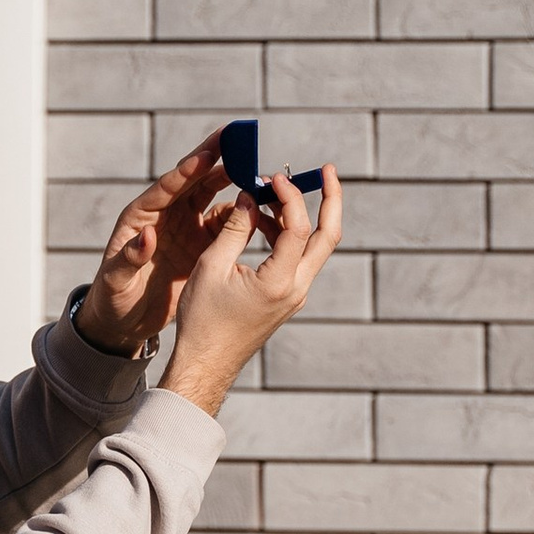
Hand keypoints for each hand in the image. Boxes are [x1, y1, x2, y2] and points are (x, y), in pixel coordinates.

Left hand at [76, 133, 232, 352]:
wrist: (126, 320)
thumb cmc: (113, 297)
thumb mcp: (115, 279)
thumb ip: (129, 257)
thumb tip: (147, 235)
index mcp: (141, 217)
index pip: (166, 187)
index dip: (187, 170)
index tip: (207, 154)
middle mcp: (165, 215)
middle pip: (192, 181)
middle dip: (214, 159)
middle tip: (237, 139)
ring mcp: (185, 227)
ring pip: (211, 196)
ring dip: (231, 180)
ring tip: (254, 167)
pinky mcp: (201, 244)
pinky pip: (224, 222)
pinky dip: (241, 212)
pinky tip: (259, 204)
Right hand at [161, 171, 342, 417]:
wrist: (206, 363)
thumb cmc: (203, 319)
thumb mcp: (212, 267)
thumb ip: (235, 228)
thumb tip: (249, 196)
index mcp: (279, 283)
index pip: (298, 227)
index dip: (288, 196)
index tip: (270, 178)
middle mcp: (296, 289)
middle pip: (328, 237)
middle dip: (331, 200)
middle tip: (327, 170)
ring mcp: (295, 295)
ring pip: (314, 247)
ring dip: (302, 216)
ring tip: (275, 193)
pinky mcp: (287, 297)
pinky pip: (298, 259)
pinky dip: (289, 235)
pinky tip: (265, 220)